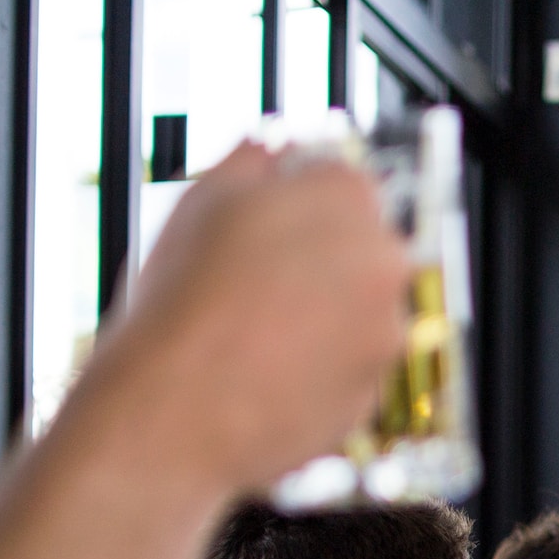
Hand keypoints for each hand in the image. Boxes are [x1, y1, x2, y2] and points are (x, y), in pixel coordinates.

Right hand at [95, 140, 407, 489]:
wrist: (172, 411)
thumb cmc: (179, 305)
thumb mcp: (201, 200)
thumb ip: (252, 161)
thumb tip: (271, 147)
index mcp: (347, 200)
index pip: (342, 181)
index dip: (300, 202)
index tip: (272, 221)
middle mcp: (384, 263)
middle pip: (359, 248)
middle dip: (317, 260)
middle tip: (255, 281)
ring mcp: (386, 333)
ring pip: (358, 312)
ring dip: (320, 317)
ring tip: (253, 331)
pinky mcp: (373, 392)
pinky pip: (348, 369)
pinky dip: (319, 369)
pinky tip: (266, 370)